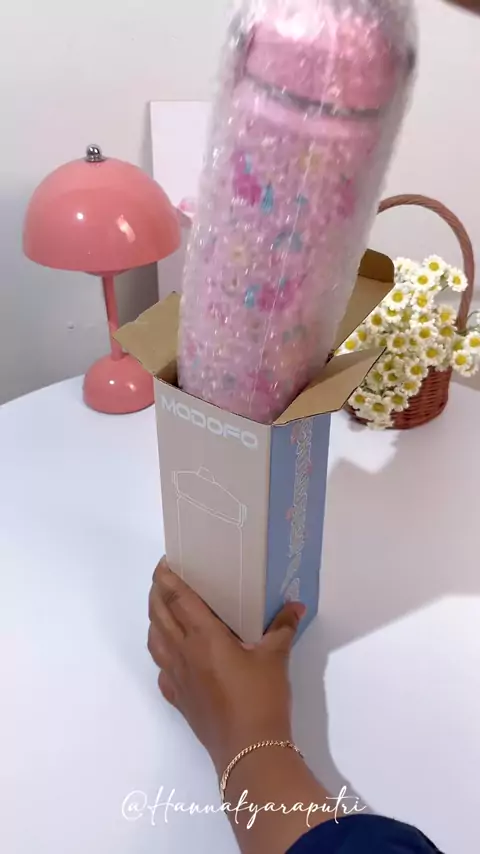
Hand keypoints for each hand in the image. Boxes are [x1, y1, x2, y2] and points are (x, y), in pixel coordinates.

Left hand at [148, 557, 305, 774]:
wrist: (249, 750)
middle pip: (159, 616)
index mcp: (204, 637)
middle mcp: (183, 653)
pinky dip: (161, 654)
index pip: (178, 600)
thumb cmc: (261, 698)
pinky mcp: (179, 699)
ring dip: (154, 621)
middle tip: (162, 580)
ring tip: (163, 611)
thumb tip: (295, 606)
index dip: (167, 579)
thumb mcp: (276, 658)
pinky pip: (162, 670)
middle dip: (156, 594)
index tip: (165, 563)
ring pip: (155, 641)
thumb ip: (282, 628)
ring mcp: (177, 677)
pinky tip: (172, 655)